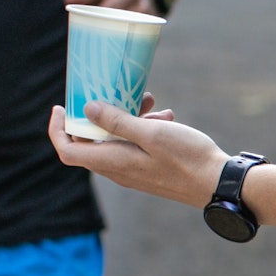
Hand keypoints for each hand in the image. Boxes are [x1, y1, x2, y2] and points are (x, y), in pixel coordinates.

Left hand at [49, 99, 226, 207]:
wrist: (217, 183)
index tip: (60, 107)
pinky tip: (165, 117)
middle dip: (101, 114)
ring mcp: (133, 171)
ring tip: (151, 102)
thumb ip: (118, 121)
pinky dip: (143, 128)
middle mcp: (118, 169)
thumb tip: (87, 109)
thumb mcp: (151, 133)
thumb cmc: (186, 158)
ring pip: (116, 140)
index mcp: (113, 162)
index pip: (68, 151)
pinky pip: (134, 145)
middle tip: (118, 93)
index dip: (57, 130)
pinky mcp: (149, 169)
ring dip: (127, 117)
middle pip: (92, 142)